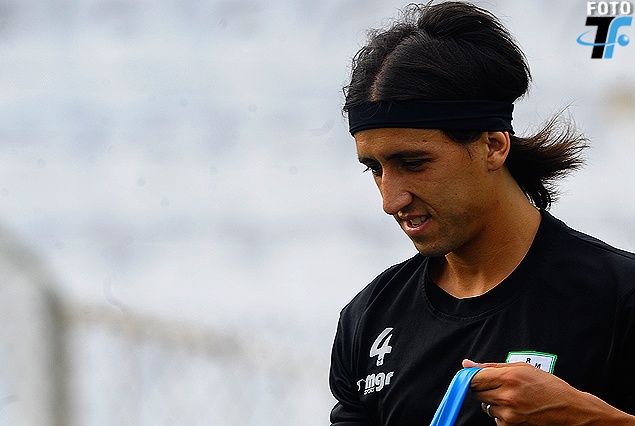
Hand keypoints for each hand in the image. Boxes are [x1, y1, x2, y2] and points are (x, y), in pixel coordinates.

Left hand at [462, 359, 634, 425]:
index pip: (474, 378)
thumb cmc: (549, 386)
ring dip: (493, 402)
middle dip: (484, 389)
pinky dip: (502, 414)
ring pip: (486, 407)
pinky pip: (495, 419)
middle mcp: (507, 395)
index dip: (470, 378)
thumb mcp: (521, 367)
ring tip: (513, 398)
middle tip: (500, 386)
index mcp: (508, 376)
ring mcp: (509, 413)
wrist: (570, 409)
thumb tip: (467, 364)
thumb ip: (491, 367)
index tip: (472, 377)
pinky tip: (517, 409)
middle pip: (477, 393)